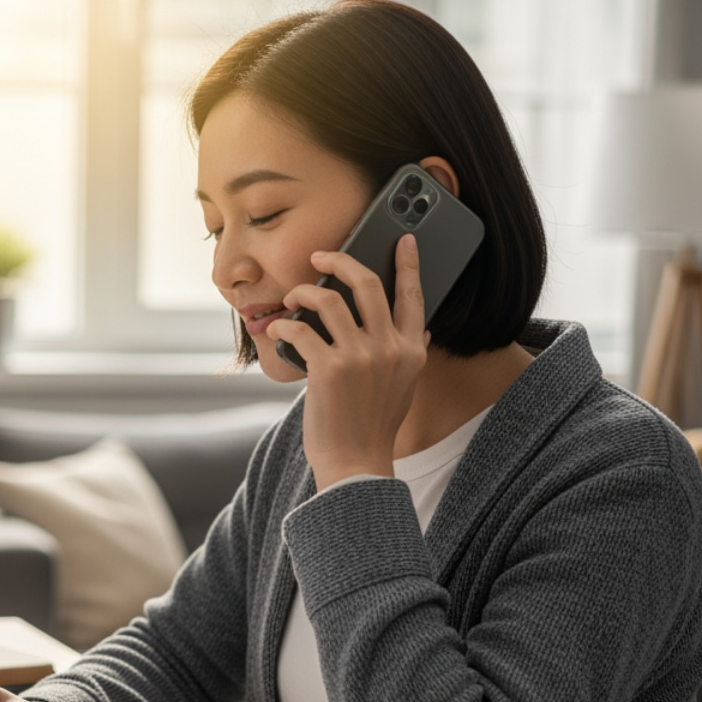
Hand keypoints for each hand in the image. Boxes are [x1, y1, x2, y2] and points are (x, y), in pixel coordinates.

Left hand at [265, 233, 428, 489]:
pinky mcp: (328, 369)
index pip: (414, 296)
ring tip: (292, 297)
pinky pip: (301, 329)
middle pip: (367, 283)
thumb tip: (422, 331)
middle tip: (320, 256)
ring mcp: (360, 357)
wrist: (355, 463)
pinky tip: (279, 329)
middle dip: (340, 260)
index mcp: (411, 351)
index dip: (409, 264)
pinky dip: (284, 324)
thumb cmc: (372, 426)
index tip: (403, 239)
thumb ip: (411, 355)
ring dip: (303, 293)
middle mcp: (390, 348)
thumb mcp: (405, 388)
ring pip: (329, 299)